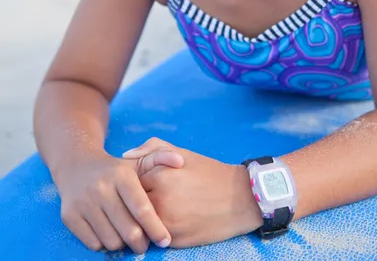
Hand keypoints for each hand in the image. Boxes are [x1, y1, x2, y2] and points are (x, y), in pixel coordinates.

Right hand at [55, 147, 183, 253]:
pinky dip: (103, 244)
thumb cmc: (115, 170)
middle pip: (128, 230)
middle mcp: (101, 187)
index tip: (165, 240)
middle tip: (145, 244)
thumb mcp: (137, 161)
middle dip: (141, 242)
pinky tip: (108, 232)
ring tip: (126, 235)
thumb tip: (180, 161)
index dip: (156, 228)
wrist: (76, 167)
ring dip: (122, 244)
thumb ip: (160, 158)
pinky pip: (93, 244)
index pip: (142, 208)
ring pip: (111, 241)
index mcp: (121, 175)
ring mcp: (83, 202)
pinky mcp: (69, 216)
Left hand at [123, 138, 262, 247]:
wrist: (239, 198)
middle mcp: (159, 198)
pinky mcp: (173, 239)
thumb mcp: (181, 152)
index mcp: (159, 173)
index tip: (141, 184)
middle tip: (145, 199)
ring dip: (141, 219)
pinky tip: (165, 223)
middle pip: (131, 204)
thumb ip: (151, 149)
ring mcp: (165, 221)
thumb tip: (125, 156)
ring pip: (139, 222)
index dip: (133, 183)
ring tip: (155, 212)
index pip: (129, 181)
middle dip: (134, 203)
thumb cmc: (208, 172)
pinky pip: (152, 236)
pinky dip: (154, 232)